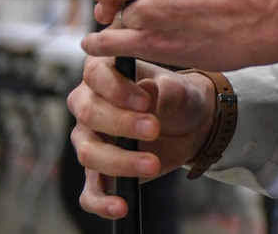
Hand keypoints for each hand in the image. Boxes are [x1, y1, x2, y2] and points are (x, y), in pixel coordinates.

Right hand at [69, 57, 212, 218]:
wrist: (190, 125)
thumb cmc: (178, 97)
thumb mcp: (179, 88)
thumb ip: (164, 90)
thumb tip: (149, 95)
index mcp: (104, 72)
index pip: (95, 74)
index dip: (117, 89)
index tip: (145, 102)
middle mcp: (88, 104)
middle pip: (88, 114)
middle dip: (122, 124)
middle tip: (154, 129)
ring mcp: (88, 140)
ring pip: (88, 153)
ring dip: (120, 161)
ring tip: (153, 163)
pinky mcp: (98, 172)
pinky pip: (89, 191)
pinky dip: (102, 201)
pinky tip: (121, 206)